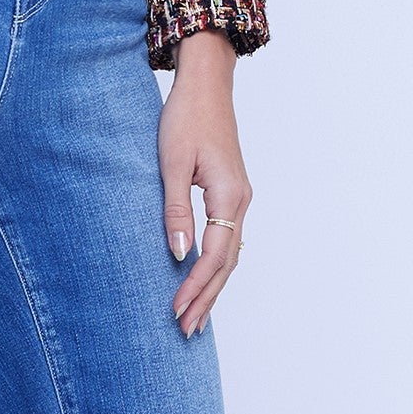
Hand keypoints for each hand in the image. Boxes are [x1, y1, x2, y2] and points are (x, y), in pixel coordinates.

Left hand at [158, 29, 251, 338]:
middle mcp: (241, 200)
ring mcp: (239, 196)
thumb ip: (176, 210)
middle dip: (206, 297)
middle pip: (227, 263)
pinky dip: (216, 263)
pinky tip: (205, 276)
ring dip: (212, 285)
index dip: (196, 287)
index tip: (177, 312)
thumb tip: (178, 255)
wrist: (206, 83)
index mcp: (229, 196)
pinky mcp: (231, 190)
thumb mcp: (172, 163)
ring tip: (195, 315)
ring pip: (230, 253)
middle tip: (186, 330)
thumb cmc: (186, 117)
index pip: (215, 256)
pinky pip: (228, 238)